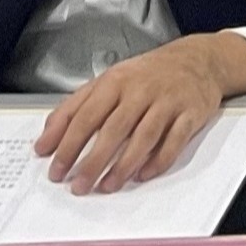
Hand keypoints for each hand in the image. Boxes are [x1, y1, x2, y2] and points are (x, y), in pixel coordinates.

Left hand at [33, 32, 245, 195]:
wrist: (199, 59)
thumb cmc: (148, 74)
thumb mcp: (108, 81)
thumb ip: (75, 107)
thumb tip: (46, 139)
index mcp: (116, 81)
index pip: (86, 115)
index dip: (68, 144)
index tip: (56, 168)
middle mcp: (141, 90)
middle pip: (113, 129)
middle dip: (93, 161)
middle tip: (78, 185)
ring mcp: (168, 101)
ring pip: (143, 137)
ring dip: (123, 166)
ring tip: (106, 186)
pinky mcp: (191, 113)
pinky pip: (174, 141)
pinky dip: (158, 161)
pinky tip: (143, 175)